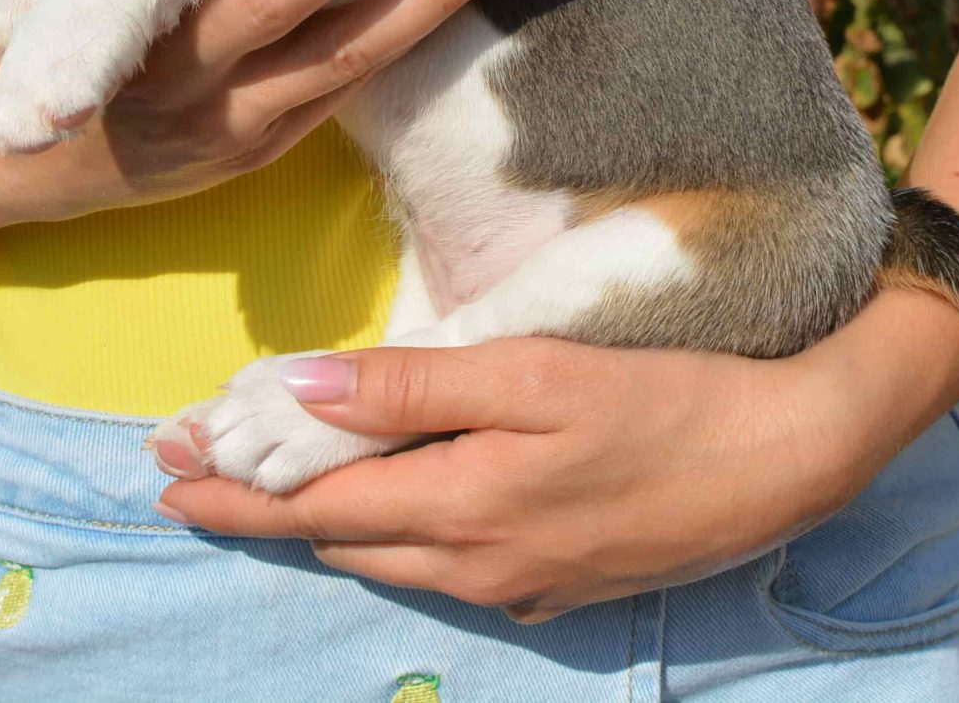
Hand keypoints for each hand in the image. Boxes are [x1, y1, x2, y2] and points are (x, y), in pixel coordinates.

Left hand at [153, 290, 958, 619]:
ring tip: (272, 484)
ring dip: (322, 522)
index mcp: (459, 510)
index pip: (311, 505)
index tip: (165, 463)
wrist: (793, 458)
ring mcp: (520, 584)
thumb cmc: (667, 400)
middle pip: (337, 539)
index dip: (234, 482)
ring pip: (390, 557)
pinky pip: (447, 566)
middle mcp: (476, 565)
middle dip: (260, 503)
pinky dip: (394, 533)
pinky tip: (394, 505)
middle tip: (194, 467)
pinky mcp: (561, 584)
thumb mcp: (534, 374)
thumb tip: (291, 391)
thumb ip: (408, 386)